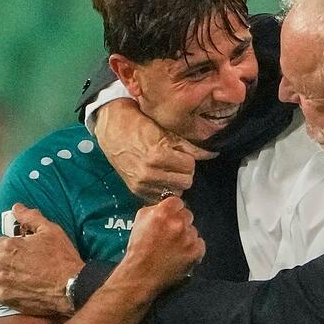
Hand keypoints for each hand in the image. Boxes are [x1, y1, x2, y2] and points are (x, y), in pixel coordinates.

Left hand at [0, 204, 84, 316]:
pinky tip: (7, 290)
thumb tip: (16, 207)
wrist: (71, 286)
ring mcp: (2, 282)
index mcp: (9, 245)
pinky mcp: (5, 298)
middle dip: (0, 261)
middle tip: (15, 265)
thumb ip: (31, 217)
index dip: (1, 247)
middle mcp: (1, 263)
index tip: (11, 250)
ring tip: (13, 278)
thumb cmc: (62, 258)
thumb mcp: (51, 231)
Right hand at [94, 99, 216, 202]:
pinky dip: (164, 189)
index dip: (189, 159)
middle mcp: (148, 173)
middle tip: (177, 162)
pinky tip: (159, 177)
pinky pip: (161, 197)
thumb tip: (211, 154)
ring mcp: (141, 184)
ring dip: (175, 182)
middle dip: (185, 172)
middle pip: (185, 182)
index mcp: (157, 156)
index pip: (190, 167)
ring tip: (168, 170)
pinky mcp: (136, 190)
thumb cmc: (139, 125)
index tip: (182, 154)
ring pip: (175, 192)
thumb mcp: (165, 131)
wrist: (112, 130)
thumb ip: (189, 146)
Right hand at [118, 196, 205, 300]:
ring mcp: (189, 238)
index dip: (173, 209)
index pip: (177, 202)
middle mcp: (178, 223)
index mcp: (164, 212)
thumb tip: (166, 205)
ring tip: (173, 247)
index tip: (170, 216)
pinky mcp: (196, 252)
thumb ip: (155, 209)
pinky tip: (181, 254)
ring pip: (193, 231)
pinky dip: (192, 249)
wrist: (140, 275)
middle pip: (187, 215)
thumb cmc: (138, 248)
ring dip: (186, 236)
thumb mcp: (140, 220)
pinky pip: (199, 244)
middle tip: (171, 234)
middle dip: (180, 222)